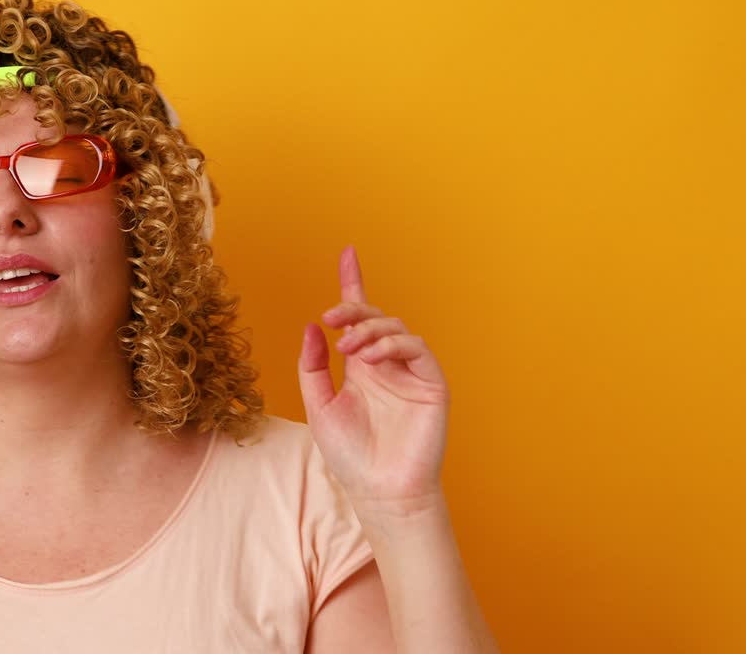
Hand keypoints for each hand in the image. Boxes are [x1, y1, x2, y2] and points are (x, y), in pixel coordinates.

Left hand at [297, 246, 450, 520]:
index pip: (358, 318)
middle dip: (354, 309)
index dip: (354, 284)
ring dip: (370, 329)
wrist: (379, 491)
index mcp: (361, 367)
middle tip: (332, 318)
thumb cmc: (350, 455)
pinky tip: (372, 357)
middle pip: (375, 318)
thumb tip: (313, 327)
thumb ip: (313, 366)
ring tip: (349, 346)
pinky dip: (393, 345)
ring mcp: (411, 373)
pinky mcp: (432, 384)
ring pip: (396, 329)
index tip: (348, 254)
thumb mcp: (319, 405)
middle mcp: (386, 365)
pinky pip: (417, 349)